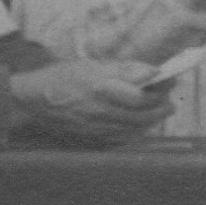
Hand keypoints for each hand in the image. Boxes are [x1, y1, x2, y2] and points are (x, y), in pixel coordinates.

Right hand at [10, 60, 173, 146]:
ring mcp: (98, 129)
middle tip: (171, 101)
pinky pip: (123, 139)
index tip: (170, 79)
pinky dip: (136, 131)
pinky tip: (139, 124)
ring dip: (152, 121)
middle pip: (143, 116)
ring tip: (160, 111)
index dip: (160, 88)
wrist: (34, 101)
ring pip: (136, 129)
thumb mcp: (93, 64)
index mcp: (102, 88)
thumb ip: (125, 69)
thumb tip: (153, 71)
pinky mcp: (94, 140)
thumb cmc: (63, 77)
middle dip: (162, 108)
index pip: (142, 95)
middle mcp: (102, 112)